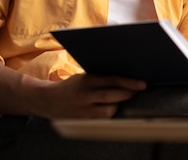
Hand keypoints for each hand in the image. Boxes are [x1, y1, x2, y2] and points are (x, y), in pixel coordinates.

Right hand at [0, 60, 145, 120]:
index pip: (111, 80)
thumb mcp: (83, 75)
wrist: (44, 100)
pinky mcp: (82, 120)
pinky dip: (111, 115)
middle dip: (128, 94)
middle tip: (140, 90)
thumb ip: (101, 74)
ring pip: (108, 111)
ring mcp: (82, 110)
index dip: (128, 82)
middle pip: (112, 96)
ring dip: (120, 106)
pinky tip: (117, 110)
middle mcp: (84, 95)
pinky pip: (101, 120)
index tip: (143, 83)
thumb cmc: (71, 85)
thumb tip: (125, 67)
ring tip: (129, 99)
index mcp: (85, 80)